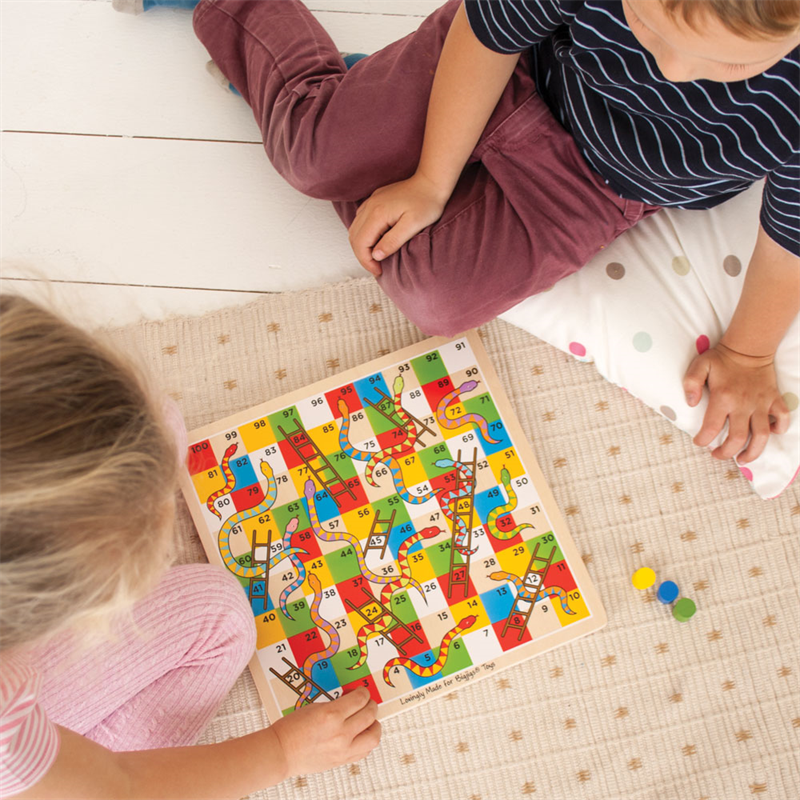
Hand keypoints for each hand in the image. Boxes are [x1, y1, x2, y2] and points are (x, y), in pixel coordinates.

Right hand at [271, 687, 380, 777]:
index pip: (360, 699)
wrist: (281, 752)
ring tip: (370, 720)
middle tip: (368, 702)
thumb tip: (351, 701)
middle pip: (370, 714)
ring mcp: (343, 749)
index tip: (362, 691)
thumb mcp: (315, 706)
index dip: (363, 692)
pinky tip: (362, 735)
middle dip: (371, 705)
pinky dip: (367, 741)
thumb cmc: (291, 729)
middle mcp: (340, 733)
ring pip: (373, 736)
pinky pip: (364, 751)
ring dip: (374, 725)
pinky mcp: (342, 760)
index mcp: (331, 715)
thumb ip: (336, 705)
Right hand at [348, 173, 449, 275]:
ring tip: (375, 258)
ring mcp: (371, 202)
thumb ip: (393, 241)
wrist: (431, 182)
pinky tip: (375, 242)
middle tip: (377, 268)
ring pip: (354, 229)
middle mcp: (370, 206)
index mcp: (378, 214)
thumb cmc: (426, 203)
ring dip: (361, 246)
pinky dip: (363, 235)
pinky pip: (360, 220)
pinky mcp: (375, 200)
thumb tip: (376, 255)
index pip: (361, 243)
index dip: (367, 261)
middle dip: (362, 256)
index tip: (378, 271)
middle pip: (354, 237)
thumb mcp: (413, 225)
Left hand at [683, 343, 789, 462]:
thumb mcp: (700, 365)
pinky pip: (783, 418)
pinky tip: (770, 433)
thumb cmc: (721, 359)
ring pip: (762, 435)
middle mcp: (744, 404)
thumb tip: (690, 403)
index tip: (699, 442)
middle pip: (739, 438)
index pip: (712, 427)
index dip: (703, 440)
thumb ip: (691, 383)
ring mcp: (762, 403)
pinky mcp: (775, 399)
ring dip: (753, 451)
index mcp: (723, 397)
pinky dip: (780, 429)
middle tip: (717, 455)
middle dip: (727, 452)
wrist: (748, 348)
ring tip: (742, 459)